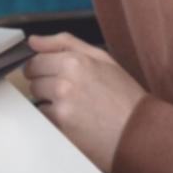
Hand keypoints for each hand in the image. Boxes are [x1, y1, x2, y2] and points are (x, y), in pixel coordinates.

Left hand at [23, 32, 146, 171]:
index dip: (43, 67)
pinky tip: (74, 120)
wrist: (140, 132)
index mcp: (74, 61)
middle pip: (33, 80)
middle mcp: (65, 82)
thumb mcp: (102, 59)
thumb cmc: (124, 96)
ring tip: (75, 106)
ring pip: (36, 99)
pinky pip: (44, 118)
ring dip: (49, 102)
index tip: (53, 73)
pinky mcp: (61, 127)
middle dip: (46, 84)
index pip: (36, 60)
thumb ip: (64, 43)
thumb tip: (33, 40)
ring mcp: (61, 106)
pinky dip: (54, 119)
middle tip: (70, 91)